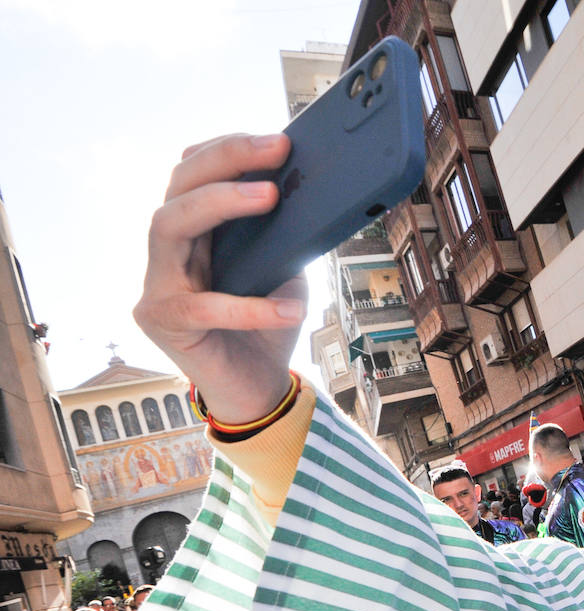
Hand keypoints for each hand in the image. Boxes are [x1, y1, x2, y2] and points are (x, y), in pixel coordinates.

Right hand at [133, 134, 306, 425]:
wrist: (259, 386)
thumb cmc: (268, 325)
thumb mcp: (285, 270)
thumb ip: (286, 235)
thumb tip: (313, 192)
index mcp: (195, 232)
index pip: (194, 172)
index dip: (229, 149)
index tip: (277, 139)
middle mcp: (168, 251)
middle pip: (177, 186)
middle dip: (226, 160)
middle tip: (275, 149)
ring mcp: (158, 284)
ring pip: (168, 224)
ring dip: (220, 203)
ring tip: (271, 197)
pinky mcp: (163, 321)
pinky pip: (204, 306)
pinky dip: (250, 307)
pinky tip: (287, 309)